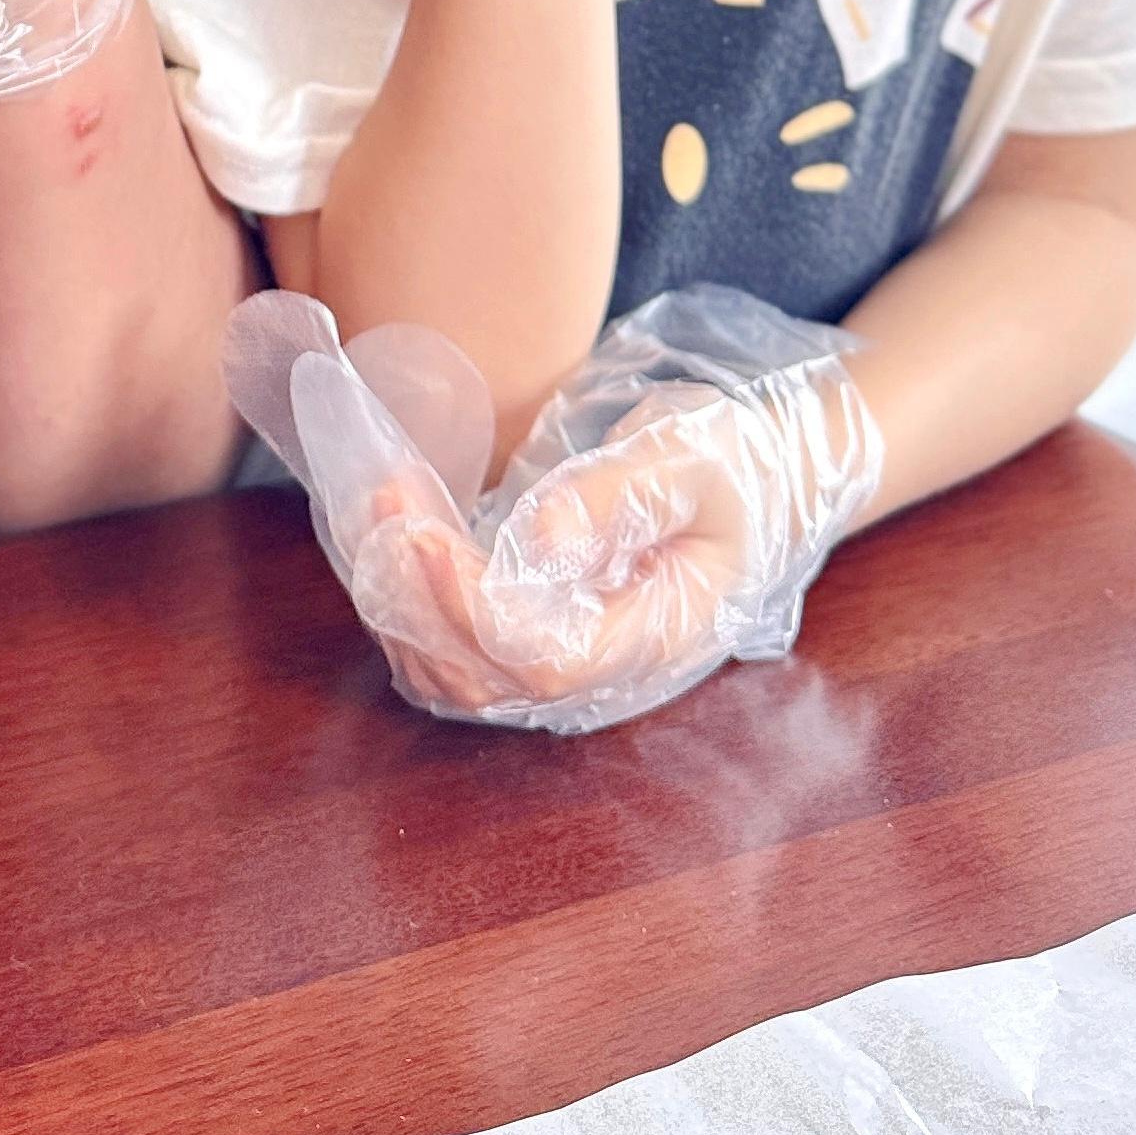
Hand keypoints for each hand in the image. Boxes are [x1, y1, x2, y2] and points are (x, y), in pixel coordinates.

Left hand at [225, 286, 882, 733]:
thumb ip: (618, 496)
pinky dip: (407, 597)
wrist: (756, 489)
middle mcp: (603, 671)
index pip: (541, 660)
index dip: (470, 610)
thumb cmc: (731, 468)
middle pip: (479, 675)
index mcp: (654, 636)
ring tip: (379, 499)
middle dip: (414, 594)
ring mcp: (564, 662)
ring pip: (451, 671)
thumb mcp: (691, 459)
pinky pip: (450, 646)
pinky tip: (393, 523)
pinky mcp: (532, 636)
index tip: (423, 533)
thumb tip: (539, 538)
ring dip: (398, 596)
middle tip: (383, 497)